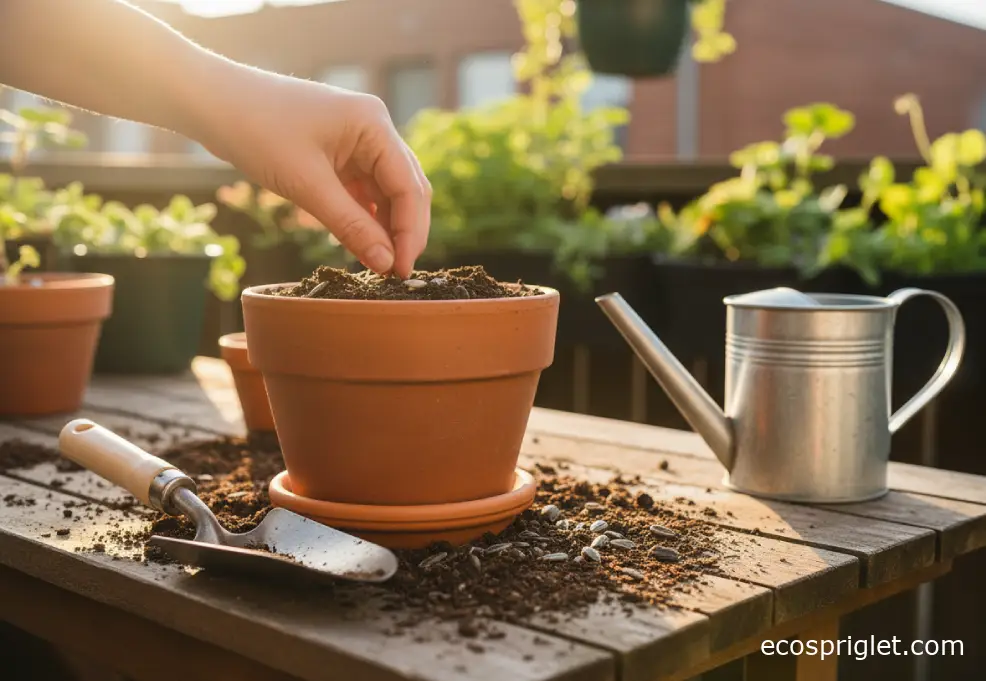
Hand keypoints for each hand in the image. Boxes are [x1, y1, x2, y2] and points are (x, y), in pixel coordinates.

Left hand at [195, 67, 430, 277]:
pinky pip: (364, 190)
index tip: (401, 270)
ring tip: (379, 262)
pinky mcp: (340, 151)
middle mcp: (373, 128)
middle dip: (404, 231)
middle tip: (396, 273)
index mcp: (373, 125)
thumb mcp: (306, 185)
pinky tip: (361, 241)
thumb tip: (385, 263)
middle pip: (406, 188)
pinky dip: (365, 216)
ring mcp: (358, 139)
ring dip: (386, 226)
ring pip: (387, 192)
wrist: (213, 102)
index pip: (408, 186)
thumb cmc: (257, 130)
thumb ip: (350, 225)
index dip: (410, 232)